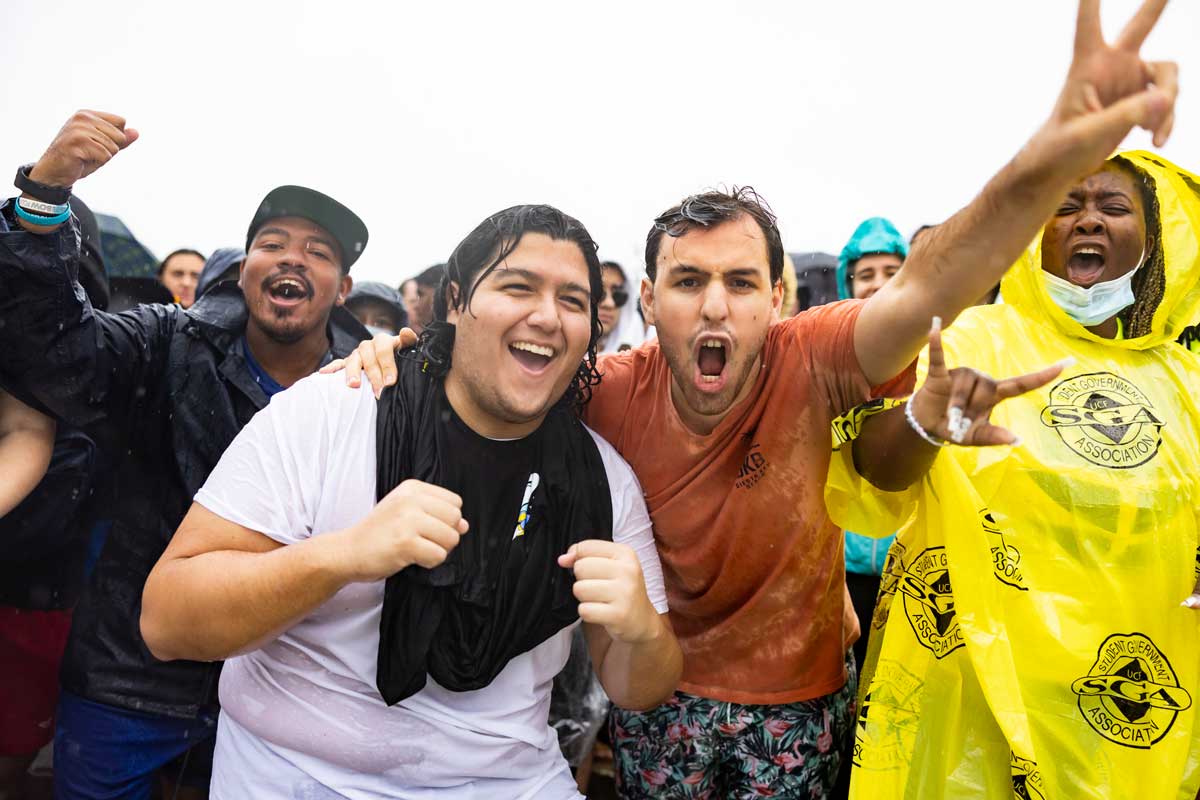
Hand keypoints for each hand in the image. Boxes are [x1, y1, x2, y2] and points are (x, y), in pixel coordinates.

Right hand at [27, 110, 138, 187]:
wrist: (54, 172)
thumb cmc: (80, 159)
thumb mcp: (104, 147)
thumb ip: (120, 140)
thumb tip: (136, 132)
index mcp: (88, 114)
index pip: (121, 121)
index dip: (115, 138)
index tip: (96, 143)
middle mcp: (82, 117)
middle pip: (120, 135)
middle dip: (110, 149)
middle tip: (90, 152)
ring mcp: (78, 128)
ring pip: (113, 147)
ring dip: (102, 157)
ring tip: (85, 156)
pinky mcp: (77, 142)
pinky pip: (105, 155)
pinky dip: (97, 162)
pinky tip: (81, 160)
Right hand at [319, 328, 416, 397]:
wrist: (394, 360)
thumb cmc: (402, 357)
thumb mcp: (408, 349)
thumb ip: (409, 341)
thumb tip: (405, 331)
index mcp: (384, 341)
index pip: (384, 347)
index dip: (387, 363)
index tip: (391, 382)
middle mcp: (369, 346)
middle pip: (368, 356)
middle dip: (374, 375)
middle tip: (379, 391)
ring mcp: (358, 354)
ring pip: (353, 360)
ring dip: (353, 372)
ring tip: (354, 385)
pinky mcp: (348, 362)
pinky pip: (338, 364)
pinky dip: (332, 368)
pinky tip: (324, 373)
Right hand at [334, 479, 468, 581]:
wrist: (347, 550)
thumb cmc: (379, 533)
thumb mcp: (406, 512)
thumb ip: (437, 514)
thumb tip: (465, 525)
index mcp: (412, 488)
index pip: (455, 501)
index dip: (447, 519)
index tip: (426, 527)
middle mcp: (411, 499)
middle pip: (456, 519)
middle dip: (445, 535)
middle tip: (421, 540)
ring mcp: (408, 520)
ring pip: (451, 538)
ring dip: (437, 550)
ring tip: (415, 548)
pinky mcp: (405, 542)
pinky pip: (438, 555)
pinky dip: (429, 562)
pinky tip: (411, 558)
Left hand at [559, 540, 660, 643]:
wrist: (643, 621)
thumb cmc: (622, 590)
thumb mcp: (610, 565)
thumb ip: (584, 556)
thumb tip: (562, 559)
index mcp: (625, 554)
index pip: (586, 547)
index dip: (578, 559)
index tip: (589, 569)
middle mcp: (627, 571)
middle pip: (580, 567)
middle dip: (582, 580)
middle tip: (598, 588)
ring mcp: (624, 593)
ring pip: (579, 589)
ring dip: (584, 598)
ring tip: (600, 600)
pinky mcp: (618, 615)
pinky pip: (584, 610)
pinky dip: (588, 613)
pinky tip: (602, 613)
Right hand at [910, 318, 1069, 445]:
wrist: (928, 424)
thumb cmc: (955, 427)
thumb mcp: (975, 437)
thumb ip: (993, 437)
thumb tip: (1017, 440)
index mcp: (995, 394)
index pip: (1023, 384)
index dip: (1044, 375)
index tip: (1068, 364)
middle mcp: (982, 380)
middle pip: (984, 394)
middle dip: (968, 414)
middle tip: (957, 425)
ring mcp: (963, 374)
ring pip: (963, 390)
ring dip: (954, 407)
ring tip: (947, 416)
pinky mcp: (941, 373)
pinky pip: (939, 357)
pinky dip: (936, 343)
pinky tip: (935, 325)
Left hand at [1026, 0, 1176, 182]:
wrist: (1062, 166)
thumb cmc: (1061, 147)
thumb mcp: (1087, 134)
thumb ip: (1125, 116)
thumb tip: (1165, 99)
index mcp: (1088, 65)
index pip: (1088, 23)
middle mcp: (1112, 65)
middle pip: (1141, 24)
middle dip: (1157, 2)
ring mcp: (1129, 80)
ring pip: (1168, 74)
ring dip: (1168, 104)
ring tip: (1152, 133)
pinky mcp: (1141, 98)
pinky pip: (1168, 100)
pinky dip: (1166, 121)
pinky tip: (1156, 140)